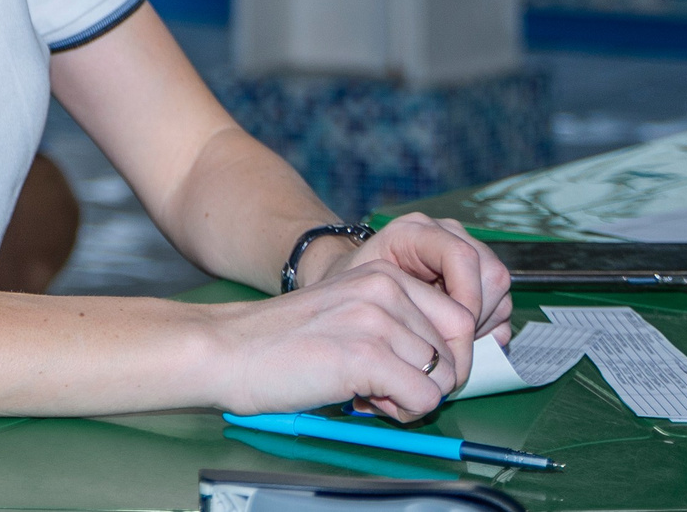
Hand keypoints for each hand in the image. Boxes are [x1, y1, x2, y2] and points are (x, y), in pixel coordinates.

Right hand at [209, 256, 478, 422]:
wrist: (228, 350)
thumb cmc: (281, 342)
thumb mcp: (346, 312)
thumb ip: (392, 325)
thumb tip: (442, 366)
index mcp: (383, 274)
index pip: (458, 318)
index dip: (441, 356)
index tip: (408, 370)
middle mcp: (385, 289)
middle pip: (457, 350)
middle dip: (433, 379)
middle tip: (388, 387)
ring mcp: (376, 320)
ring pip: (442, 378)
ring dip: (411, 398)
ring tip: (367, 391)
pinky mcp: (366, 355)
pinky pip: (423, 399)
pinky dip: (400, 413)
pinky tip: (360, 399)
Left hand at [310, 214, 513, 363]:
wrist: (353, 282)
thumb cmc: (355, 289)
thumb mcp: (366, 294)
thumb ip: (399, 308)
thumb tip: (439, 344)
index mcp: (415, 232)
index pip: (461, 256)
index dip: (467, 298)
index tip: (455, 333)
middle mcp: (445, 234)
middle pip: (489, 273)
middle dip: (476, 316)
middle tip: (452, 345)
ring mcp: (464, 250)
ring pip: (498, 289)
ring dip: (482, 324)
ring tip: (450, 342)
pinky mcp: (475, 273)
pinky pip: (498, 300)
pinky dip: (487, 326)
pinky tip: (460, 338)